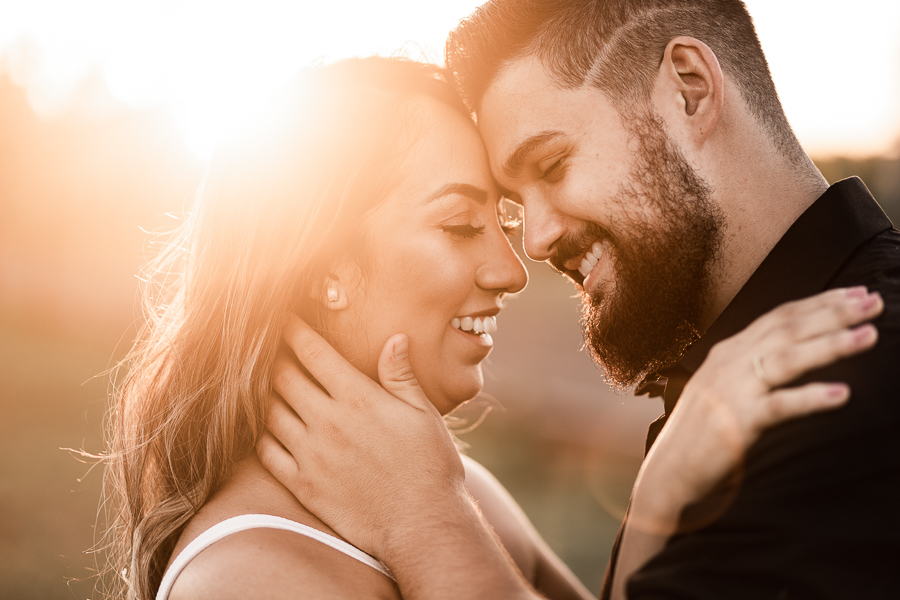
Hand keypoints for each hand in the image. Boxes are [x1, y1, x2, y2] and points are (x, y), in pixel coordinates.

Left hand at [256, 315, 467, 559]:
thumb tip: (393, 339)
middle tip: (271, 349)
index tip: (286, 319)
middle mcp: (328, 422)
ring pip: (270, 412)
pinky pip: (266, 453)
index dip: (295, 331)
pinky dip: (262, 435)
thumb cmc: (430, 466)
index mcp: (359, 398)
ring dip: (265, 395)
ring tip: (266, 386)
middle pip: (283, 377)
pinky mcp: (303, 485)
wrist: (422, 525)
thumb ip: (401, 375)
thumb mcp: (424, 414)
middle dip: (274, 357)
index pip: (313, 353)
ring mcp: (311, 455)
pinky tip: (268, 428)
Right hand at [638, 286, 882, 530]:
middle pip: (788, 329)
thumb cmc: (700, 432)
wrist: (668, 469)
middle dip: (833, 313)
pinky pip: (780, 406)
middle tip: (873, 302)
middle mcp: (730, 363)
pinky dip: (811, 398)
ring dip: (830, 345)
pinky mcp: (737, 422)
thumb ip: (751, 367)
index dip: (819, 302)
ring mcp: (733, 390)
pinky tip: (842, 394)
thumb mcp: (723, 387)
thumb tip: (791, 353)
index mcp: (729, 352)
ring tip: (868, 335)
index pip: (779, 317)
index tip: (855, 293)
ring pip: (787, 358)